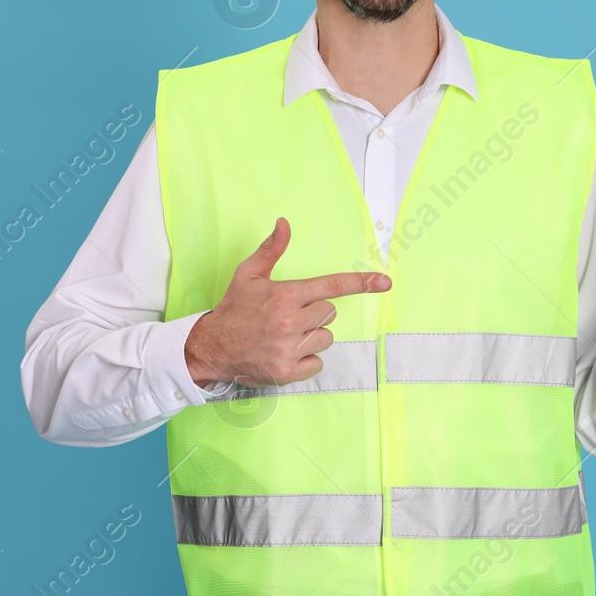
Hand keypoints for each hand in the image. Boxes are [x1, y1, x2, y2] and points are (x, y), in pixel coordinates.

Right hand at [184, 217, 390, 388]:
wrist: (210, 348)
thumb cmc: (233, 309)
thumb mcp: (248, 274)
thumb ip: (271, 249)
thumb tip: (284, 223)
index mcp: (285, 295)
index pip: (333, 286)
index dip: (362, 282)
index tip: (385, 281)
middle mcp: (290, 321)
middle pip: (330, 313)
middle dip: (315, 313)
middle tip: (289, 315)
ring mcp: (290, 348)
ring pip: (327, 338)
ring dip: (312, 336)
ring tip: (286, 335)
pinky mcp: (288, 372)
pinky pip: (318, 362)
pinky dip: (306, 359)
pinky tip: (286, 353)